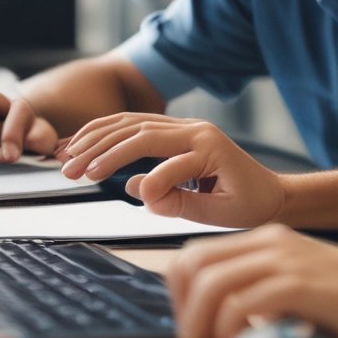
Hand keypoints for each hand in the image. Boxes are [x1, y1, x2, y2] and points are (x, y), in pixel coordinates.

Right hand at [56, 113, 286, 226]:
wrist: (268, 192)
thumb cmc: (249, 203)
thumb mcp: (221, 213)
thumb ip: (181, 204)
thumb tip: (142, 193)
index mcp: (210, 147)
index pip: (170, 162)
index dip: (152, 184)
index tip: (138, 202)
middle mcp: (195, 129)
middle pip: (140, 132)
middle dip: (103, 152)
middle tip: (72, 173)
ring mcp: (183, 126)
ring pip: (131, 124)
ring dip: (97, 139)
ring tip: (68, 160)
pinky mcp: (174, 131)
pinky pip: (134, 124)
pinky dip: (106, 131)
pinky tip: (83, 143)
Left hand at [167, 224, 337, 337]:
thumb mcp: (292, 283)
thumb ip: (258, 290)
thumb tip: (217, 321)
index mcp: (263, 239)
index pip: (196, 253)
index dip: (180, 290)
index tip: (191, 320)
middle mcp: (268, 243)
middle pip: (194, 263)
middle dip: (182, 306)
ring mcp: (283, 260)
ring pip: (212, 282)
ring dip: (198, 320)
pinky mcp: (298, 284)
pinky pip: (243, 303)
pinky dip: (229, 328)